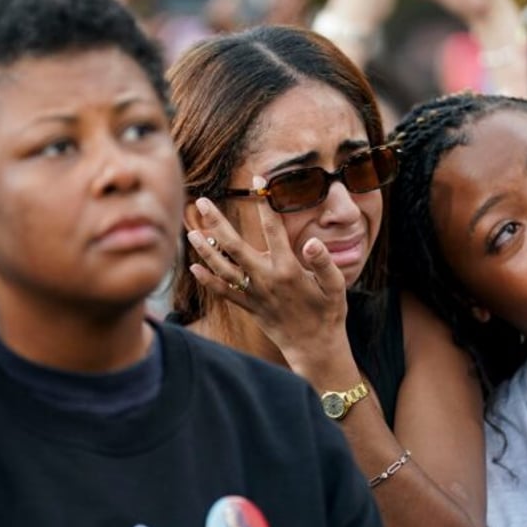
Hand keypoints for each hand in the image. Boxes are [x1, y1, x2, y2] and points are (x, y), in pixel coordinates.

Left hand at [186, 185, 350, 377]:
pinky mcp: (248, 306)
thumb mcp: (336, 287)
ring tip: (190, 231)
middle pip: (233, 245)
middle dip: (216, 221)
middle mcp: (265, 279)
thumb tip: (314, 242)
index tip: (259, 179)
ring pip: (222, 268)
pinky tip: (194, 267)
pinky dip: (207, 280)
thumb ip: (324, 263)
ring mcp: (253, 293)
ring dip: (204, 249)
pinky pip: (223, 292)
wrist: (314, 347)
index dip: (266, 202)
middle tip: (202, 201)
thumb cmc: (328, 313)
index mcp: (287, 269)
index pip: (273, 228)